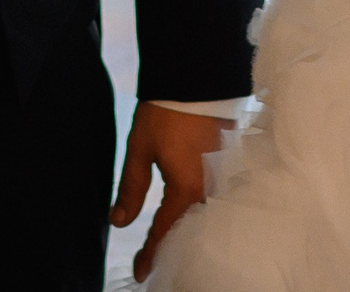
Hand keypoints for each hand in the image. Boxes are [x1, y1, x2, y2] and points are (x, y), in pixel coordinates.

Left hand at [112, 102, 230, 280]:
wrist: (196, 77)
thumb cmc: (165, 113)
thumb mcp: (139, 150)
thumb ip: (130, 189)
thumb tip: (118, 221)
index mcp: (186, 189)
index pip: (166, 231)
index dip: (151, 253)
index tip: (140, 272)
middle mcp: (210, 189)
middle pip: (193, 231)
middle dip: (176, 249)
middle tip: (159, 264)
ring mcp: (224, 177)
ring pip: (207, 217)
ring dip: (191, 233)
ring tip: (177, 248)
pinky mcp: (230, 165)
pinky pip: (217, 200)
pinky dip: (204, 214)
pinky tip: (196, 220)